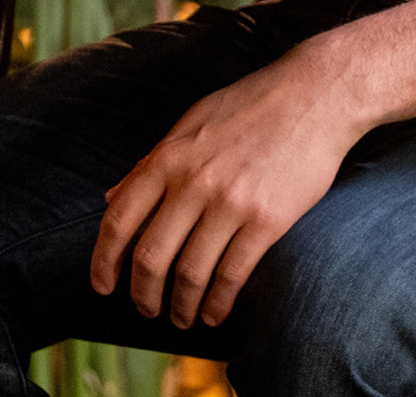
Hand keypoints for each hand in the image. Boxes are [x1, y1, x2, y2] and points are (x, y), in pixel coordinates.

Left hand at [89, 52, 358, 327]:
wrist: (313, 96)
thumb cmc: (247, 108)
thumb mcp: (188, 125)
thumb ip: (150, 164)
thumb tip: (111, 198)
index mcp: (166, 158)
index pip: (119, 221)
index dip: (104, 261)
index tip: (102, 286)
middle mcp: (192, 182)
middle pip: (151, 256)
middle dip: (142, 294)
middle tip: (145, 309)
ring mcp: (230, 203)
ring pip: (190, 273)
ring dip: (182, 306)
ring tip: (181, 318)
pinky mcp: (267, 220)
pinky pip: (233, 274)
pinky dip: (218, 302)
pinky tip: (215, 314)